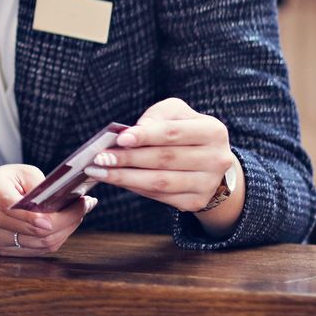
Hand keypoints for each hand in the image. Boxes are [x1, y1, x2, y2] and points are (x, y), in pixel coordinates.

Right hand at [0, 164, 94, 256]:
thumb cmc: (4, 182)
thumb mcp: (20, 172)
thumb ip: (40, 186)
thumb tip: (66, 202)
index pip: (10, 206)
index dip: (32, 216)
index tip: (53, 218)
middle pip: (32, 229)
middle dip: (65, 220)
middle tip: (84, 206)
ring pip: (39, 243)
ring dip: (65, 230)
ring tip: (78, 214)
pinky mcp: (2, 250)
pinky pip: (38, 251)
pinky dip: (56, 239)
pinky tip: (65, 226)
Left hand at [84, 97, 237, 214]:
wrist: (210, 162)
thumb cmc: (186, 131)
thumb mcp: (177, 113)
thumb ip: (157, 115)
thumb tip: (133, 132)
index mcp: (213, 131)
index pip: (173, 133)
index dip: (145, 136)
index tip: (120, 138)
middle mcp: (216, 159)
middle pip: (165, 159)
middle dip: (128, 158)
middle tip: (100, 157)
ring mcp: (208, 184)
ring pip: (160, 182)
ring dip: (125, 177)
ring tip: (99, 171)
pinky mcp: (195, 202)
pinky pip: (159, 196)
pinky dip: (135, 187)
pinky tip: (117, 179)